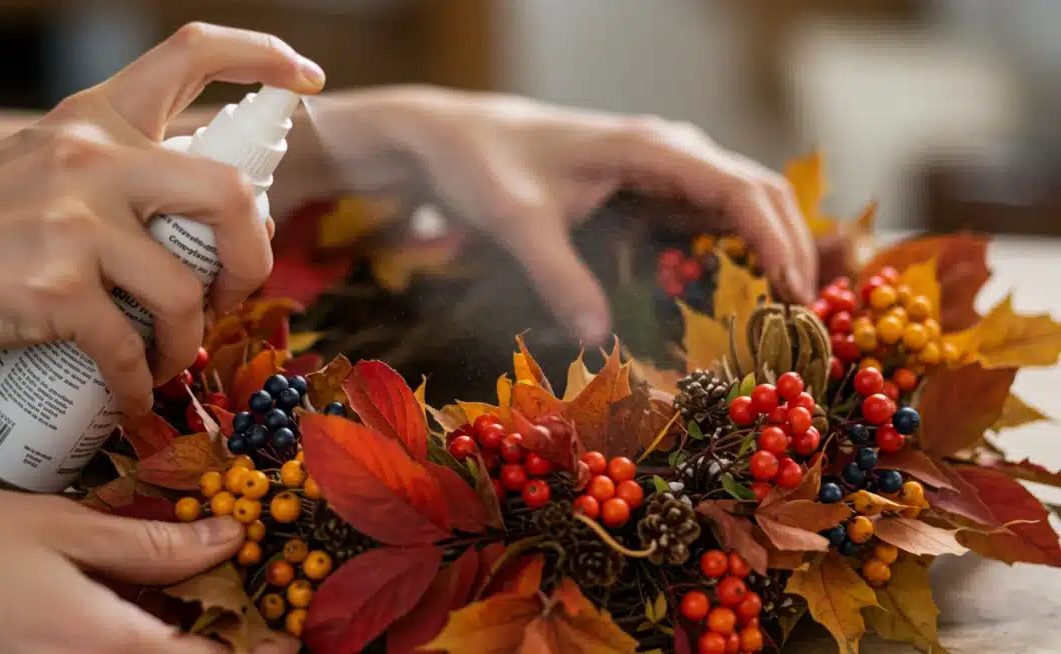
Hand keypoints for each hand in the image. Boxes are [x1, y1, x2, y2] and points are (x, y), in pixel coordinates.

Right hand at [0, 24, 324, 414]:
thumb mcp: (47, 169)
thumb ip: (119, 177)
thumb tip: (206, 220)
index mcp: (95, 118)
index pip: (190, 54)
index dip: (263, 55)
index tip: (306, 78)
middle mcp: (92, 156)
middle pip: (230, 193)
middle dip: (255, 255)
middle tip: (238, 290)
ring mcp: (73, 221)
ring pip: (186, 291)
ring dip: (190, 339)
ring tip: (171, 358)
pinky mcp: (55, 288)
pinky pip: (130, 348)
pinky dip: (139, 383)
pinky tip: (131, 395)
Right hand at [0, 479, 295, 653]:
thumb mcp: (60, 529)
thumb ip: (149, 542)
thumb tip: (228, 536)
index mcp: (102, 646)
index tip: (293, 639)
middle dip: (221, 644)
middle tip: (255, 610)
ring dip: (179, 640)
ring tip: (206, 598)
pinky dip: (136, 637)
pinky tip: (143, 601)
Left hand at [304, 86, 814, 343]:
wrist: (454, 138)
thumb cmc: (484, 165)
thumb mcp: (516, 220)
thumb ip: (558, 276)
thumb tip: (598, 339)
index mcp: (651, 147)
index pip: (740, 189)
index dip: (777, 241)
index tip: (795, 294)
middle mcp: (669, 154)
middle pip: (758, 194)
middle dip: (790, 249)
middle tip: (804, 318)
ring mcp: (661, 172)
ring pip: (739, 209)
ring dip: (767, 254)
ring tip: (783, 317)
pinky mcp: (645, 194)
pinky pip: (703, 224)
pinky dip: (730, 258)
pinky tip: (732, 300)